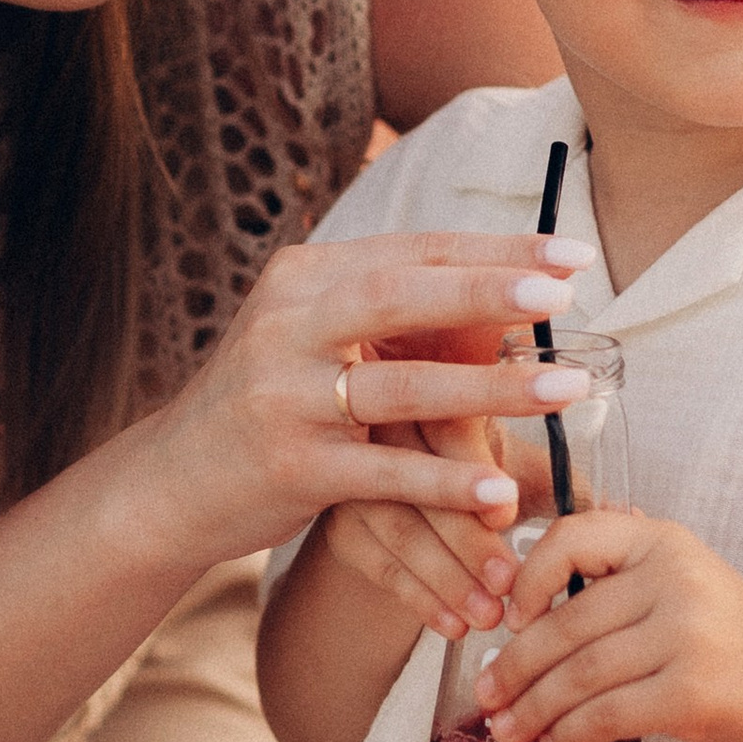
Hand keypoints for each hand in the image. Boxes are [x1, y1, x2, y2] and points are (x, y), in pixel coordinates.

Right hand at [137, 232, 595, 568]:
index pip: (410, 251)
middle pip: (400, 295)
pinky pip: (382, 471)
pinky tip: (498, 491)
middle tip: (563, 294)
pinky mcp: (289, 467)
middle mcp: (287, 325)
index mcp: (302, 278)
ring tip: (566, 388)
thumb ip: (383, 305)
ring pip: (402, 386)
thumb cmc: (269, 399)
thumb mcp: (311, 335)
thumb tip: (505, 278)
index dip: (494, 250)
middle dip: (488, 291)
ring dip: (491, 389)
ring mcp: (284, 396)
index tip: (571, 254)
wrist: (171, 481)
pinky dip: (444, 481)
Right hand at [316, 373, 600, 640]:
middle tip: (508, 583)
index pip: (446, 427)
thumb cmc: (485, 472)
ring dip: (444, 576)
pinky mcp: (341, 521)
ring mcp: (355, 476)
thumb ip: (569, 491)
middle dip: (465, 540)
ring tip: (488, 615)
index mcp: (439, 393)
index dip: (472, 472)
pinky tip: (452, 624)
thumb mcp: (523, 469)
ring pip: (395, 527)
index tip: (507, 512)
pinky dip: (417, 596)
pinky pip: (376, 562)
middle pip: (416, 483)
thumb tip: (629, 520)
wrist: (411, 484)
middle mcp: (386, 426)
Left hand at [479, 506, 742, 741]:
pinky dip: (571, 733)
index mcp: (662, 542)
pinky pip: (607, 714)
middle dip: (514, 666)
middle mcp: (674, 578)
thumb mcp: (680, 586)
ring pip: (579, 674)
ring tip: (509, 729)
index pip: (572, 538)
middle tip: (486, 693)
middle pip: (565, 623)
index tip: (507, 619)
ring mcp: (686, 634)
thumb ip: (615, 588)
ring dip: (534, 708)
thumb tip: (519, 624)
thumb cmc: (733, 642)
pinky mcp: (693, 691)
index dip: (525, 579)